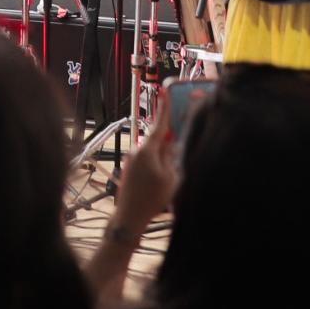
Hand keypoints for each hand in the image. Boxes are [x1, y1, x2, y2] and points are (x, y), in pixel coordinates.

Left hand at [113, 89, 178, 233]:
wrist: (128, 217)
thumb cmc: (151, 199)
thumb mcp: (170, 177)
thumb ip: (171, 156)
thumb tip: (171, 144)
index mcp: (147, 150)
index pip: (159, 125)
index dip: (165, 108)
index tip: (166, 91)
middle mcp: (137, 151)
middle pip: (158, 139)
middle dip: (170, 140)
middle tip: (180, 142)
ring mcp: (132, 160)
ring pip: (153, 152)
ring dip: (164, 157)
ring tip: (171, 173)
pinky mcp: (130, 170)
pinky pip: (147, 161)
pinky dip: (157, 164)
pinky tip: (162, 179)